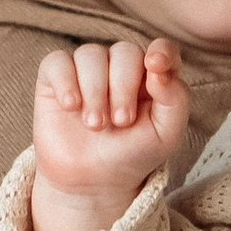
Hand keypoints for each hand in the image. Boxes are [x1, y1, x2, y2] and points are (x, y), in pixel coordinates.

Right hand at [28, 37, 190, 230]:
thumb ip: (175, 99)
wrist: (93, 182)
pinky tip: (70, 106)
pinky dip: (64, 81)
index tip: (155, 66)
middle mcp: (120, 67)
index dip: (161, 52)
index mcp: (152, 76)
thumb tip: (159, 70)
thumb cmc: (133, 155)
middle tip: (120, 122)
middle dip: (123, 87)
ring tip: (95, 125)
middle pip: (124, 52)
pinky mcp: (55, 79)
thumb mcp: (166, 135)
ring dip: (94, 90)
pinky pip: (57, 62)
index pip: (162, 49)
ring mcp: (87, 70)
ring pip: (90, 54)